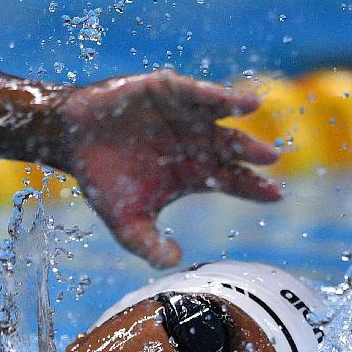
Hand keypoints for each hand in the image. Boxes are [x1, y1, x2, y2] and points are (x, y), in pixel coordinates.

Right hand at [60, 70, 279, 267]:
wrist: (72, 142)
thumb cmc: (104, 180)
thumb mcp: (127, 222)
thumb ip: (149, 245)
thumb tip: (174, 260)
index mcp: (195, 174)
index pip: (234, 181)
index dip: (255, 187)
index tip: (278, 195)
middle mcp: (197, 143)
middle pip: (233, 148)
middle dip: (252, 151)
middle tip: (272, 157)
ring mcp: (184, 116)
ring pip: (219, 115)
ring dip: (237, 110)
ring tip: (252, 108)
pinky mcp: (166, 91)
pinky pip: (193, 91)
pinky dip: (210, 93)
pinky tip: (227, 98)